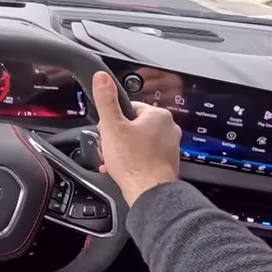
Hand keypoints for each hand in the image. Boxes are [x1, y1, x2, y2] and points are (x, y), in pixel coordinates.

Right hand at [92, 71, 180, 205]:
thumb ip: (106, 100)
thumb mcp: (112, 127)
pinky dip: (134, 161)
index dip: (113, 121)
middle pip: (133, 126)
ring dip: (125, 150)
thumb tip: (102, 78)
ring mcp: (170, 147)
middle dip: (119, 137)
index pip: (129, 109)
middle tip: (111, 149)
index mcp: (158, 115)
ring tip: (117, 161)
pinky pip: (146, 156)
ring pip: (139, 142)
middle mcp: (169, 129)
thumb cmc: (134, 163)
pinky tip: (125, 169)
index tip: (108, 133)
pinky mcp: (167, 162)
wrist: (150, 193)